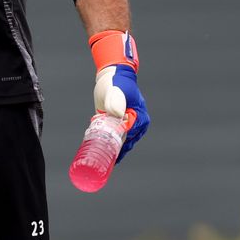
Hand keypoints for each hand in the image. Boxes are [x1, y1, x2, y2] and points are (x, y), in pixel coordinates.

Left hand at [88, 30, 147, 162]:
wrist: (111, 75)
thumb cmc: (115, 81)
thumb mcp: (115, 90)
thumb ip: (116, 100)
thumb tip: (117, 114)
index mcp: (139, 117)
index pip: (130, 137)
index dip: (120, 149)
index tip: (110, 159)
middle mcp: (136, 122)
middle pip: (126, 143)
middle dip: (116, 153)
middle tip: (104, 165)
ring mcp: (127, 123)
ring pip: (121, 142)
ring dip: (112, 151)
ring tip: (101, 162)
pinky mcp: (118, 123)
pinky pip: (114, 136)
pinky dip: (108, 144)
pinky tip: (99, 151)